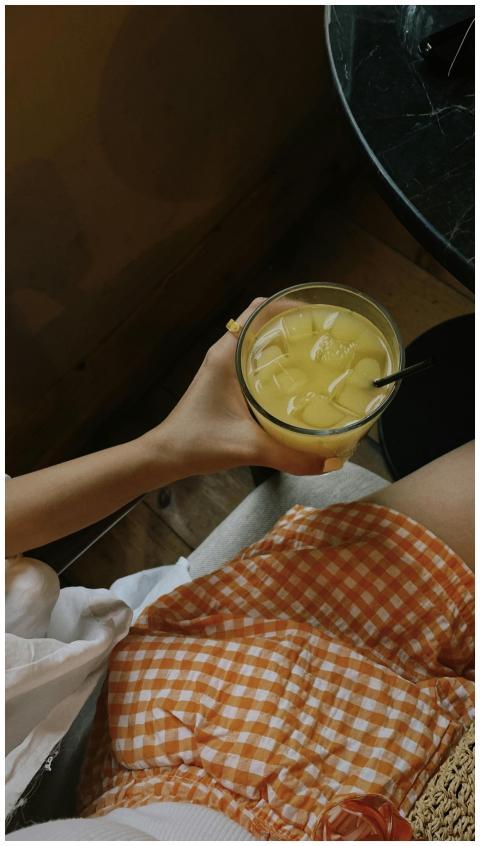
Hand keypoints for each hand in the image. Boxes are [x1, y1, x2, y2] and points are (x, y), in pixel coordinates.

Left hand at [142, 299, 342, 478]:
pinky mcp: (225, 382)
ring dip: (286, 341)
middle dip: (295, 323)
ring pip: (259, 340)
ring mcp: (224, 367)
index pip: (260, 309)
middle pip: (264, 321)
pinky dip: (276, 361)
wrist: (167, 455)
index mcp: (227, 356)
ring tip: (318, 353)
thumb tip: (331, 463)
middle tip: (325, 336)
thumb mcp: (247, 448)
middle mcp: (225, 354)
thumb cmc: (196, 443)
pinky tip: (296, 380)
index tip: (318, 315)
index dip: (290, 305)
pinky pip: (254, 360)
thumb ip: (290, 456)